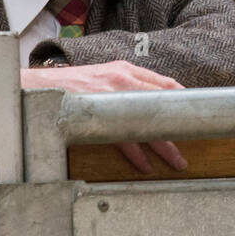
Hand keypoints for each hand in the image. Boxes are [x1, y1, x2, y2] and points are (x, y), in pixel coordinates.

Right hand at [20, 61, 187, 173]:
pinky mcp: (98, 116)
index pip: (165, 82)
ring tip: (177, 161)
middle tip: (193, 142)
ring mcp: (111, 97)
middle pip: (162, 105)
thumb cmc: (71, 85)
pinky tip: (145, 165)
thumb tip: (146, 101)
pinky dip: (138, 154)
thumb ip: (125, 84)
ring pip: (148, 124)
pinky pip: (125, 139)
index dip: (184, 98)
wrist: (39, 88)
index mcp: (125, 70)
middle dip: (179, 126)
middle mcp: (123, 80)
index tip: (195, 113)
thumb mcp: (103, 75)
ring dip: (165, 146)